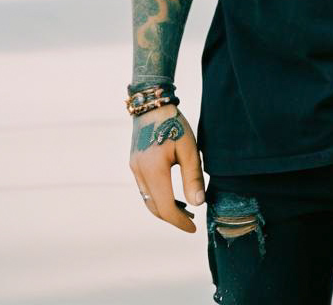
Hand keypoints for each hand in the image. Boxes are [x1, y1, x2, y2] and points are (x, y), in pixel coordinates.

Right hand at [129, 106, 204, 232]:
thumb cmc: (174, 124)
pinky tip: (172, 194)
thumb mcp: (189, 149)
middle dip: (172, 217)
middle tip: (191, 221)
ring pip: (148, 199)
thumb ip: (192, 177)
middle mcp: (139, 173)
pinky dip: (158, 196)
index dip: (179, 222)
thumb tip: (198, 204)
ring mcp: (134, 168)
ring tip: (185, 209)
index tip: (193, 228)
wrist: (152, 105)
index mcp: (154, 170)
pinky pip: (145, 189)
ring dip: (164, 208)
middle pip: (154, 207)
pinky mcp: (134, 164)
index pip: (165, 208)